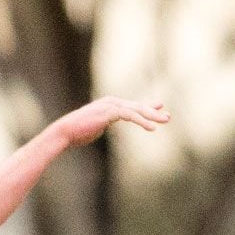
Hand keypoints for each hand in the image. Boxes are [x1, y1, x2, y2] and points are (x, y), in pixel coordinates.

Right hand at [53, 97, 169, 147]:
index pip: (132, 106)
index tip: (160, 108)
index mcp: (109, 105)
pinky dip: (142, 121)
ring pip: (136, 109)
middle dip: (153, 111)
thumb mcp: (95, 128)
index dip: (147, 107)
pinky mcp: (110, 112)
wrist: (65, 132)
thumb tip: (105, 126)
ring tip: (164, 121)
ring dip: (152, 116)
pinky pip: (130, 116)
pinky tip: (152, 128)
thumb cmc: (77, 133)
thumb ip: (104, 124)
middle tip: (168, 117)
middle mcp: (112, 102)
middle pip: (137, 106)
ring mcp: (111, 105)